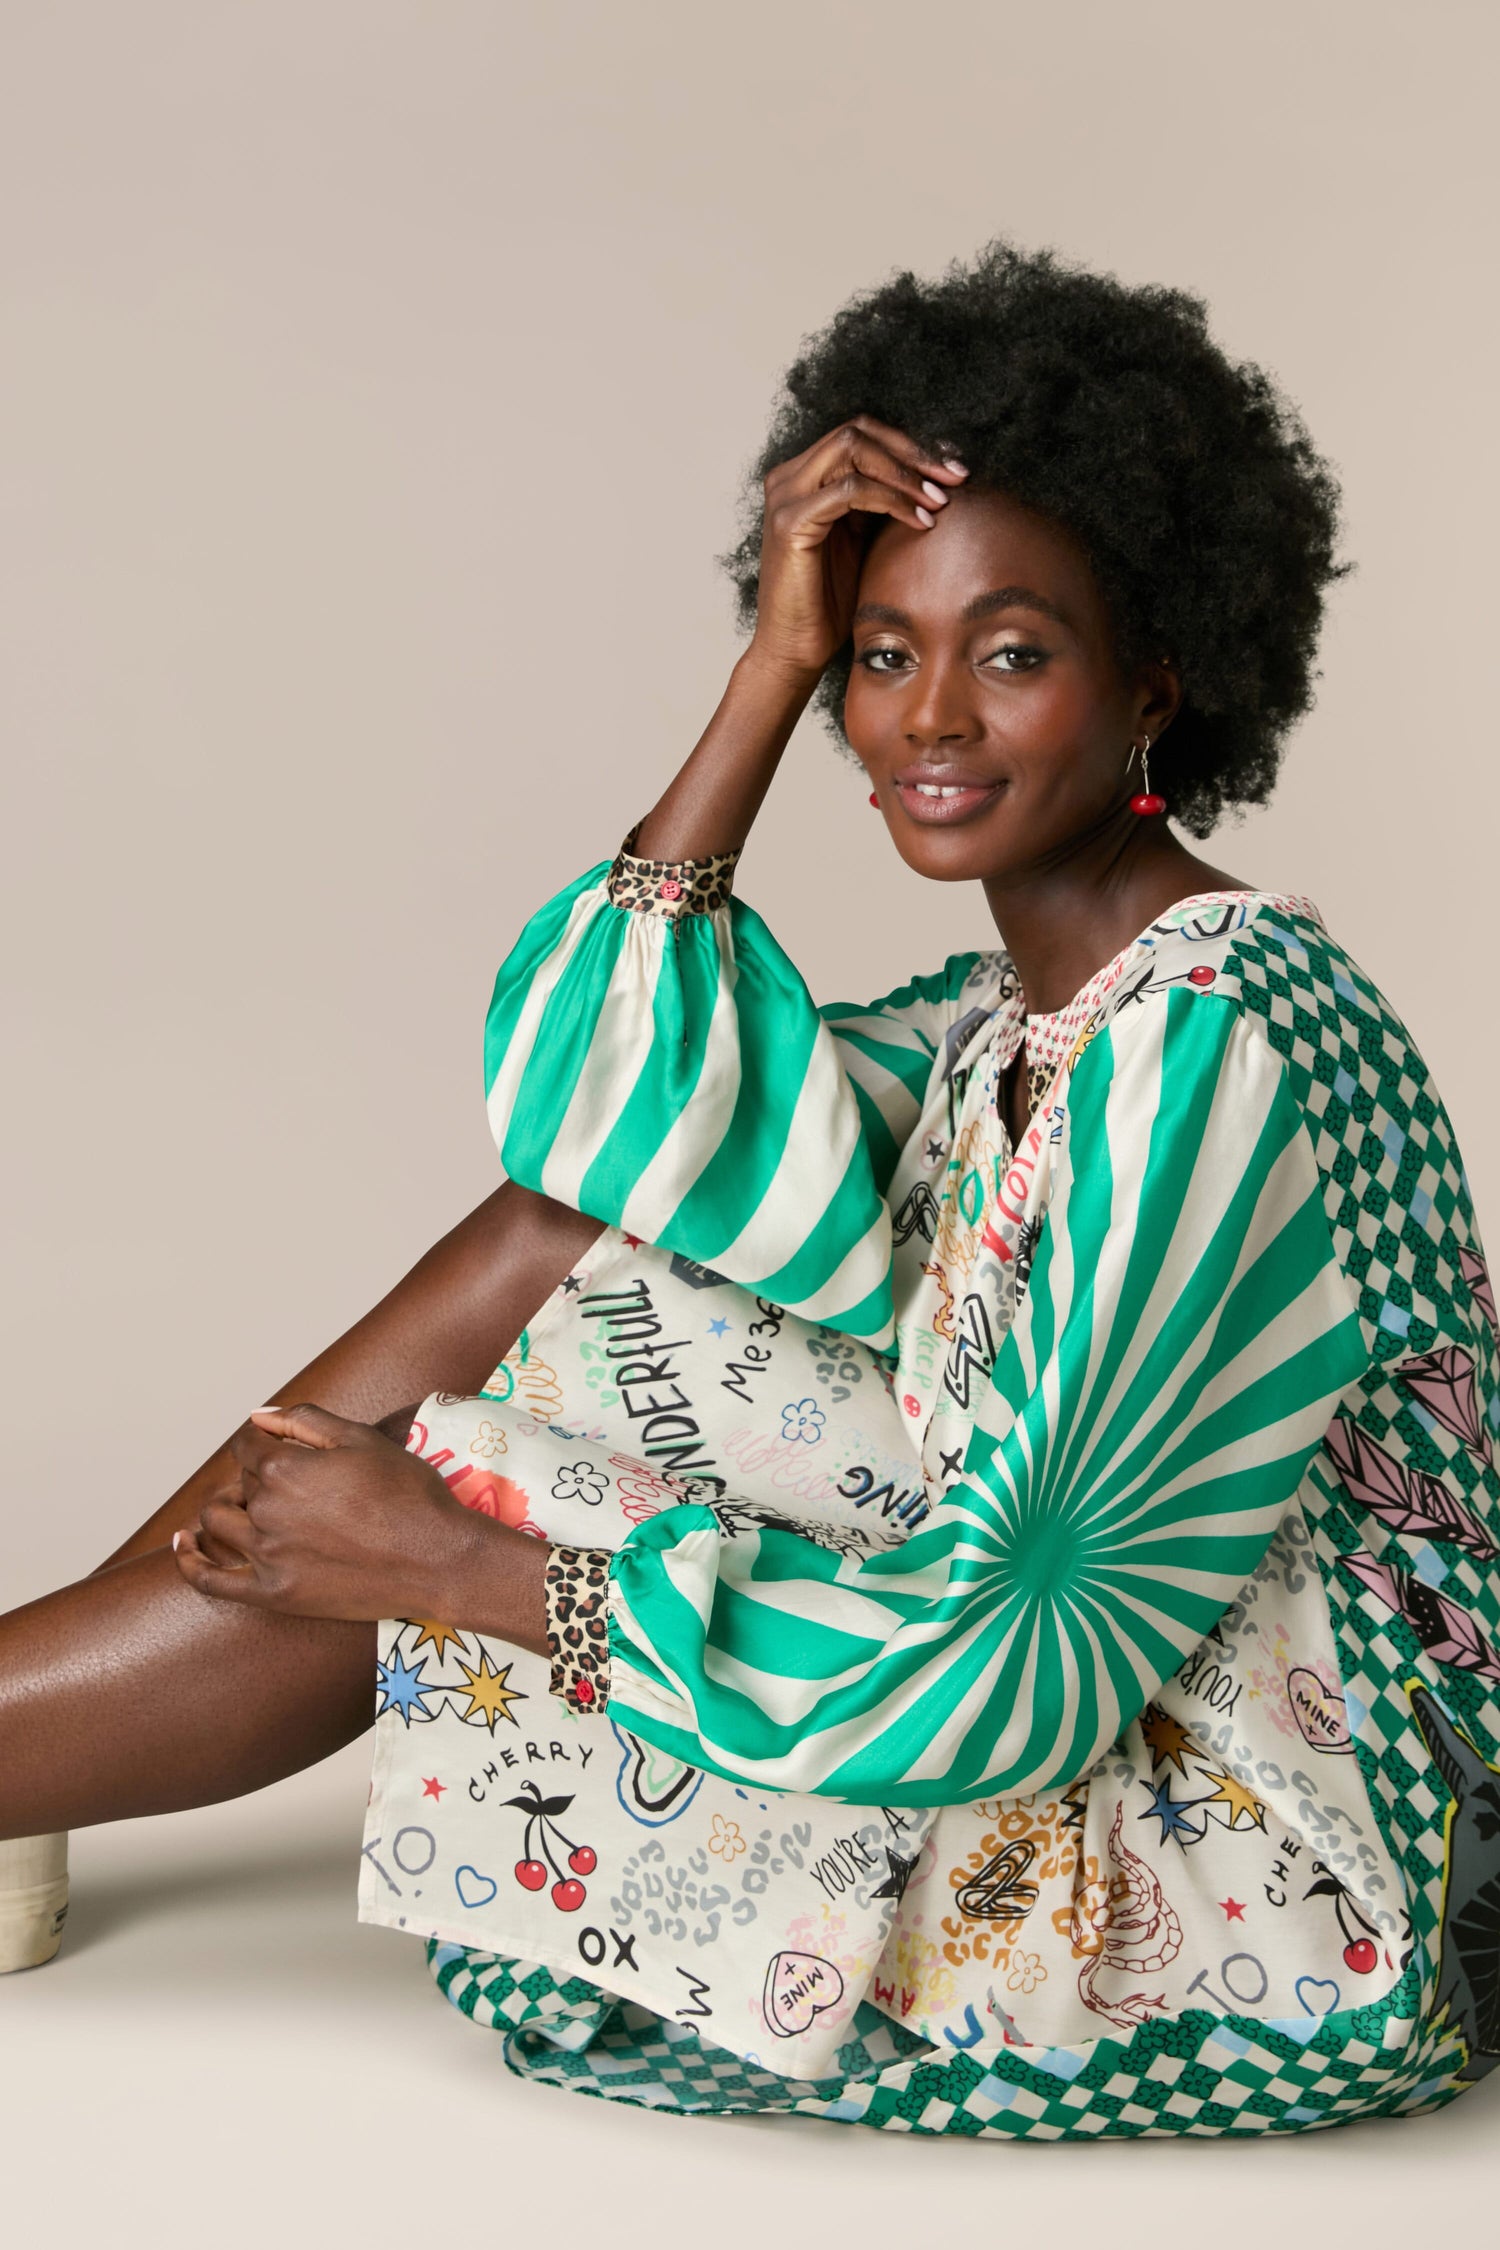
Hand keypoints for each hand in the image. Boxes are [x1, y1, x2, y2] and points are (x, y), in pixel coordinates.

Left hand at [171, 1401, 515, 1625]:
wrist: (436, 1559)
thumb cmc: (409, 1494)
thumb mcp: (362, 1440)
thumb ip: (305, 1421)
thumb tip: (259, 1414)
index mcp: (285, 1468)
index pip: (248, 1444)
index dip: (263, 1442)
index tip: (278, 1447)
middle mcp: (267, 1510)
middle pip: (238, 1483)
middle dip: (256, 1477)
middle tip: (290, 1484)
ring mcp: (267, 1555)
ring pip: (217, 1522)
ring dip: (225, 1508)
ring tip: (247, 1507)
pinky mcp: (274, 1594)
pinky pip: (212, 1581)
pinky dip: (190, 1561)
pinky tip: (183, 1545)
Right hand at [749, 417, 967, 677]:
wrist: (796, 650)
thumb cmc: (829, 604)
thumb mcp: (862, 540)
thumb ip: (881, 504)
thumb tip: (934, 479)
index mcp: (804, 477)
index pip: (861, 434)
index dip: (909, 445)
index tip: (952, 468)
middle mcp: (789, 478)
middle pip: (858, 431)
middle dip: (912, 452)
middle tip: (954, 477)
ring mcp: (786, 497)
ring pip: (853, 450)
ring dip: (905, 473)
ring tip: (938, 501)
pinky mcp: (791, 522)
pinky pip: (850, 491)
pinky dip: (891, 500)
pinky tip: (919, 522)